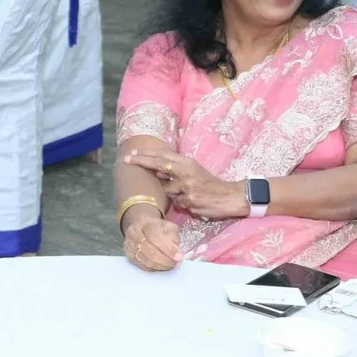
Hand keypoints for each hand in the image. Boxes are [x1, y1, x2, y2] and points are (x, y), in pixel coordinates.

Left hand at [119, 146, 242, 219]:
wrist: (228, 196)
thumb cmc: (209, 183)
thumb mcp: (194, 171)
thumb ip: (176, 170)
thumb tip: (157, 171)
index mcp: (187, 162)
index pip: (163, 156)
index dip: (146, 154)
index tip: (132, 153)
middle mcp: (186, 172)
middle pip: (159, 166)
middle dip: (142, 162)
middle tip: (128, 159)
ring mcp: (187, 187)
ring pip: (168, 191)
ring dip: (173, 194)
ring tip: (188, 193)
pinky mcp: (189, 200)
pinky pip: (177, 203)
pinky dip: (182, 203)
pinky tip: (194, 202)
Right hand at [122, 204, 180, 271]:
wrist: (141, 226)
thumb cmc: (158, 228)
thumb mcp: (168, 226)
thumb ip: (173, 236)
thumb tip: (176, 251)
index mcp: (146, 223)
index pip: (155, 237)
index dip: (168, 249)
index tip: (179, 257)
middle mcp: (134, 233)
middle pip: (149, 251)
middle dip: (165, 260)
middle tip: (175, 264)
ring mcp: (129, 245)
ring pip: (145, 260)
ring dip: (160, 266)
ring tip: (170, 265)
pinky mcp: (129, 255)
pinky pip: (142, 265)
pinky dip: (154, 268)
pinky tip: (161, 266)